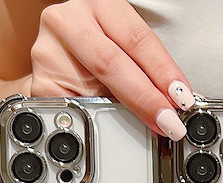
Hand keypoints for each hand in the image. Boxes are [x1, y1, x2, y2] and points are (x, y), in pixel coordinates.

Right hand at [29, 0, 192, 139]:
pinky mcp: (39, 82)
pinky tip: (114, 130)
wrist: (59, 66)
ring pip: (92, 86)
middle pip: (112, 62)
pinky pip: (75, 107)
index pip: (137, 39)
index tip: (182, 99)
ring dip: (126, 112)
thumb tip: (170, 109)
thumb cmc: (98, 58)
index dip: (163, 71)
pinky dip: (99, 123)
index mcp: (97, 4)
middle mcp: (67, 20)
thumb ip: (143, 75)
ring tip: (151, 127)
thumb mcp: (123, 53)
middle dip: (146, 97)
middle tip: (169, 121)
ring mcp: (47, 50)